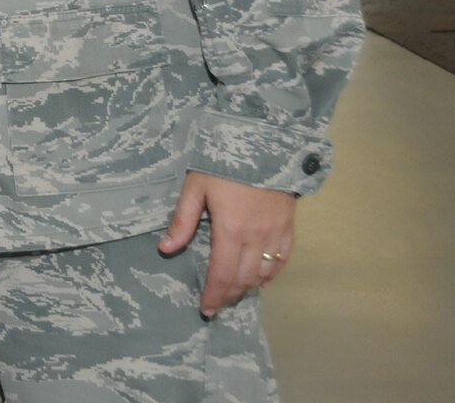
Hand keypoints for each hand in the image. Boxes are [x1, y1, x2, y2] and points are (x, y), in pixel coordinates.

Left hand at [158, 171, 296, 315]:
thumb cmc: (223, 163)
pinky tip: (263, 280)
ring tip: (234, 292)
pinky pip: (283, 258)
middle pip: (243, 278)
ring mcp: (276, 233)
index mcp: (230, 230)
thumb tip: (166, 249)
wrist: (263, 144)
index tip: (206, 309)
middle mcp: (255, 238)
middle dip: (229, 294)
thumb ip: (182, 220)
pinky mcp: (289, 226)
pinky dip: (273, 273)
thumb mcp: (195, 187)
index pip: (221, 274)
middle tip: (217, 303)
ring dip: (249, 286)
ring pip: (264, 272)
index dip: (214, 295)